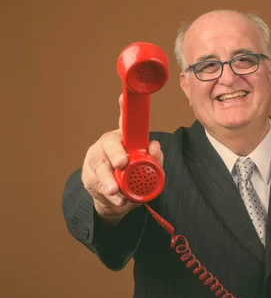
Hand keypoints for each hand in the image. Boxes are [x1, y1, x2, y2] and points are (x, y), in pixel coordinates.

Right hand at [81, 94, 163, 225]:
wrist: (114, 200)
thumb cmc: (132, 177)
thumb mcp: (148, 168)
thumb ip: (154, 158)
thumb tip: (154, 146)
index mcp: (123, 140)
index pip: (124, 122)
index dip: (123, 108)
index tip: (122, 97)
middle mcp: (107, 146)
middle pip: (108, 145)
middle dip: (116, 154)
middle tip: (122, 162)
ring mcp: (95, 161)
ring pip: (100, 168)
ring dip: (109, 180)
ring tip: (115, 191)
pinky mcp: (89, 178)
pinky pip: (98, 185)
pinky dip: (111, 196)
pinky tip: (118, 200)